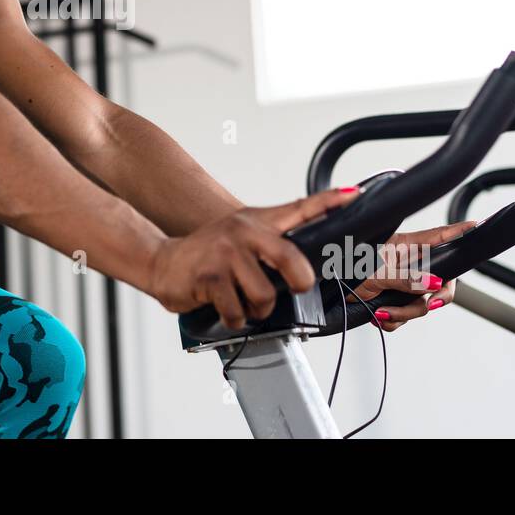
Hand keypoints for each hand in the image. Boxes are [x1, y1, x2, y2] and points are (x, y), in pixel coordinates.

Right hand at [150, 187, 360, 329]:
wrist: (162, 262)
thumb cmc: (207, 254)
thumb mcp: (240, 236)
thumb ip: (273, 241)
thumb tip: (305, 260)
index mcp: (256, 222)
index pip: (298, 208)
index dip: (327, 202)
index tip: (352, 195)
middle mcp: (243, 232)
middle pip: (290, 259)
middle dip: (299, 282)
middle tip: (295, 288)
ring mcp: (225, 253)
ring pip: (265, 296)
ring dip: (257, 309)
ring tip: (243, 300)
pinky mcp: (210, 277)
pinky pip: (238, 311)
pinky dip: (234, 318)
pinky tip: (224, 306)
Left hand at [344, 220, 477, 330]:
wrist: (322, 284)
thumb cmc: (345, 264)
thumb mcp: (377, 270)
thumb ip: (407, 278)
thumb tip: (434, 284)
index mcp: (407, 246)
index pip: (439, 237)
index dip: (459, 232)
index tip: (476, 226)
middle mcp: (407, 264)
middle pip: (438, 283)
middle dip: (430, 300)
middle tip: (427, 305)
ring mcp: (399, 282)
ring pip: (419, 305)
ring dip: (402, 314)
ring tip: (382, 312)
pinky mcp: (388, 298)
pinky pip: (402, 316)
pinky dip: (390, 321)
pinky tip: (377, 316)